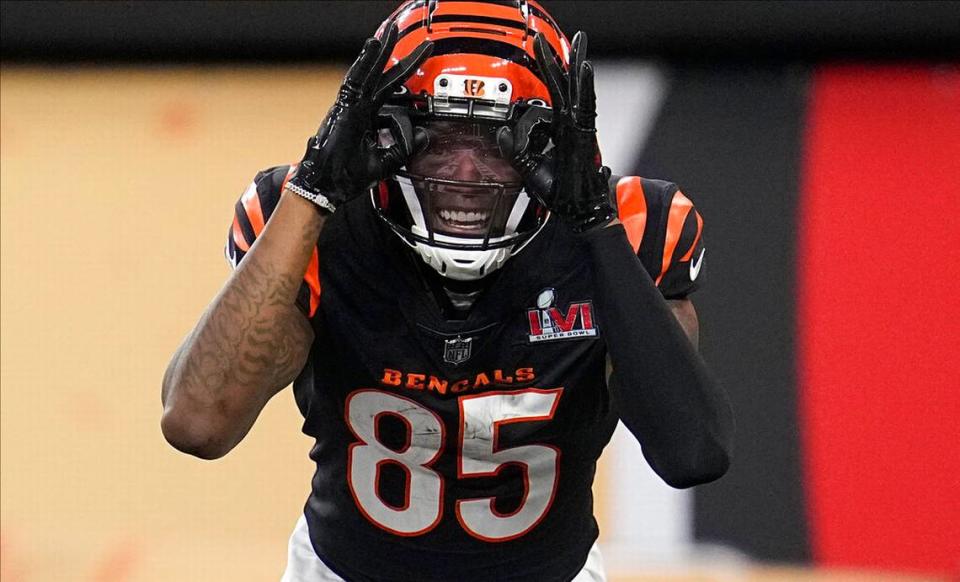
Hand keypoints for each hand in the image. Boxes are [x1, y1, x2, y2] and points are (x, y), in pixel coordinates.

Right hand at [287, 25, 432, 212]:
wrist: (325, 188)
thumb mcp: (385, 162)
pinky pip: (355, 80)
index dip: (406, 79)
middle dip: (398, 56)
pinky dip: (365, 62)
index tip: (422, 68)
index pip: (391, 91)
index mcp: (367, 117)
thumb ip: (404, 149)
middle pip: (382, 75)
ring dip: (380, 51)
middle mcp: (359, 107)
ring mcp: (350, 106)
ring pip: (368, 72)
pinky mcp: (343, 108)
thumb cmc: (346, 177)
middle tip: (416, 42)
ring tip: (391, 31)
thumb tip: (424, 137)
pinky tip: (374, 46)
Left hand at [498, 32, 614, 231]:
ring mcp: (580, 130)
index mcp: (560, 130)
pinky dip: (586, 89)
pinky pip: (587, 109)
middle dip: (555, 61)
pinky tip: (584, 71)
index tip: (531, 71)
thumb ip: (515, 151)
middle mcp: (571, 126)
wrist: (579, 212)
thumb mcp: (528, 168)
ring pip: (577, 92)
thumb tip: (502, 134)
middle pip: (564, 87)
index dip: (541, 82)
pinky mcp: (586, 137)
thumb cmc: (560, 193)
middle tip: (544, 40)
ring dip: (575, 66)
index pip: (549, 99)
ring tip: (578, 42)